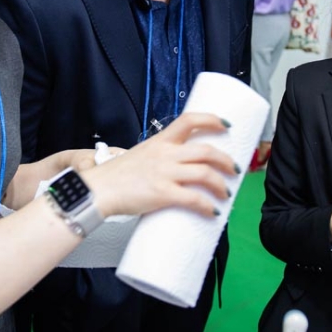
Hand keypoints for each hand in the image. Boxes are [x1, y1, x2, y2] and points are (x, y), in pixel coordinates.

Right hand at [82, 113, 237, 218]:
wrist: (97, 190)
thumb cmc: (115, 177)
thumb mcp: (140, 155)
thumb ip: (160, 158)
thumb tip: (179, 170)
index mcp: (160, 141)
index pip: (190, 120)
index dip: (211, 120)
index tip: (226, 125)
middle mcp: (165, 154)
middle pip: (206, 150)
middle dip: (226, 161)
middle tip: (234, 170)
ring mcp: (165, 173)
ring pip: (205, 173)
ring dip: (221, 185)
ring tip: (226, 194)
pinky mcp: (162, 193)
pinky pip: (194, 199)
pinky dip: (208, 206)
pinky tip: (213, 212)